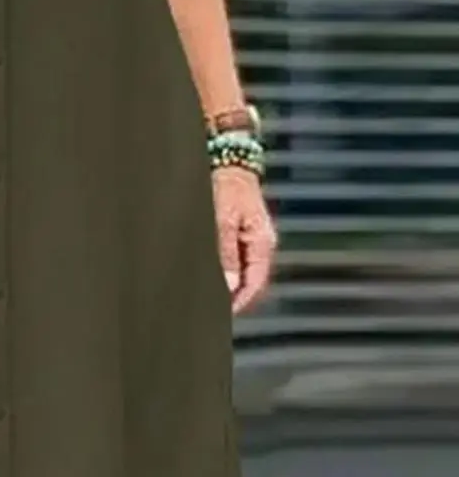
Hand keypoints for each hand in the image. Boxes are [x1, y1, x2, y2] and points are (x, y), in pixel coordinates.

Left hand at [212, 167, 276, 314]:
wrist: (228, 162)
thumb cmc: (228, 186)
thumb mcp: (223, 219)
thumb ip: (227, 252)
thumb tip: (231, 285)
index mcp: (262, 242)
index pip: (257, 282)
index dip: (243, 301)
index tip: (226, 313)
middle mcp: (261, 243)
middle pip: (252, 279)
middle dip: (236, 296)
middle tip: (217, 309)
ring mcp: (253, 238)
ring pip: (245, 270)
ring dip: (232, 284)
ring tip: (214, 296)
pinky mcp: (243, 232)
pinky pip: (238, 259)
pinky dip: (229, 270)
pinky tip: (217, 275)